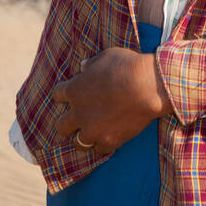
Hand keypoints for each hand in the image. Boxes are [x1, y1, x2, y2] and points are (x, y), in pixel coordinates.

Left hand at [50, 47, 171, 158]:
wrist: (148, 87)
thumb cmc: (127, 66)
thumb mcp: (107, 56)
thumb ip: (91, 64)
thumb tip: (83, 67)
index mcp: (75, 90)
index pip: (57, 95)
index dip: (63, 94)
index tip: (70, 93)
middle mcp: (79, 113)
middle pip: (60, 126)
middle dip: (67, 122)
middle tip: (78, 118)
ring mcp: (93, 130)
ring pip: (78, 143)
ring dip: (84, 136)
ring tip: (94, 131)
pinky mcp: (109, 141)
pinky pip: (99, 149)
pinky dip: (103, 143)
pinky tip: (110, 136)